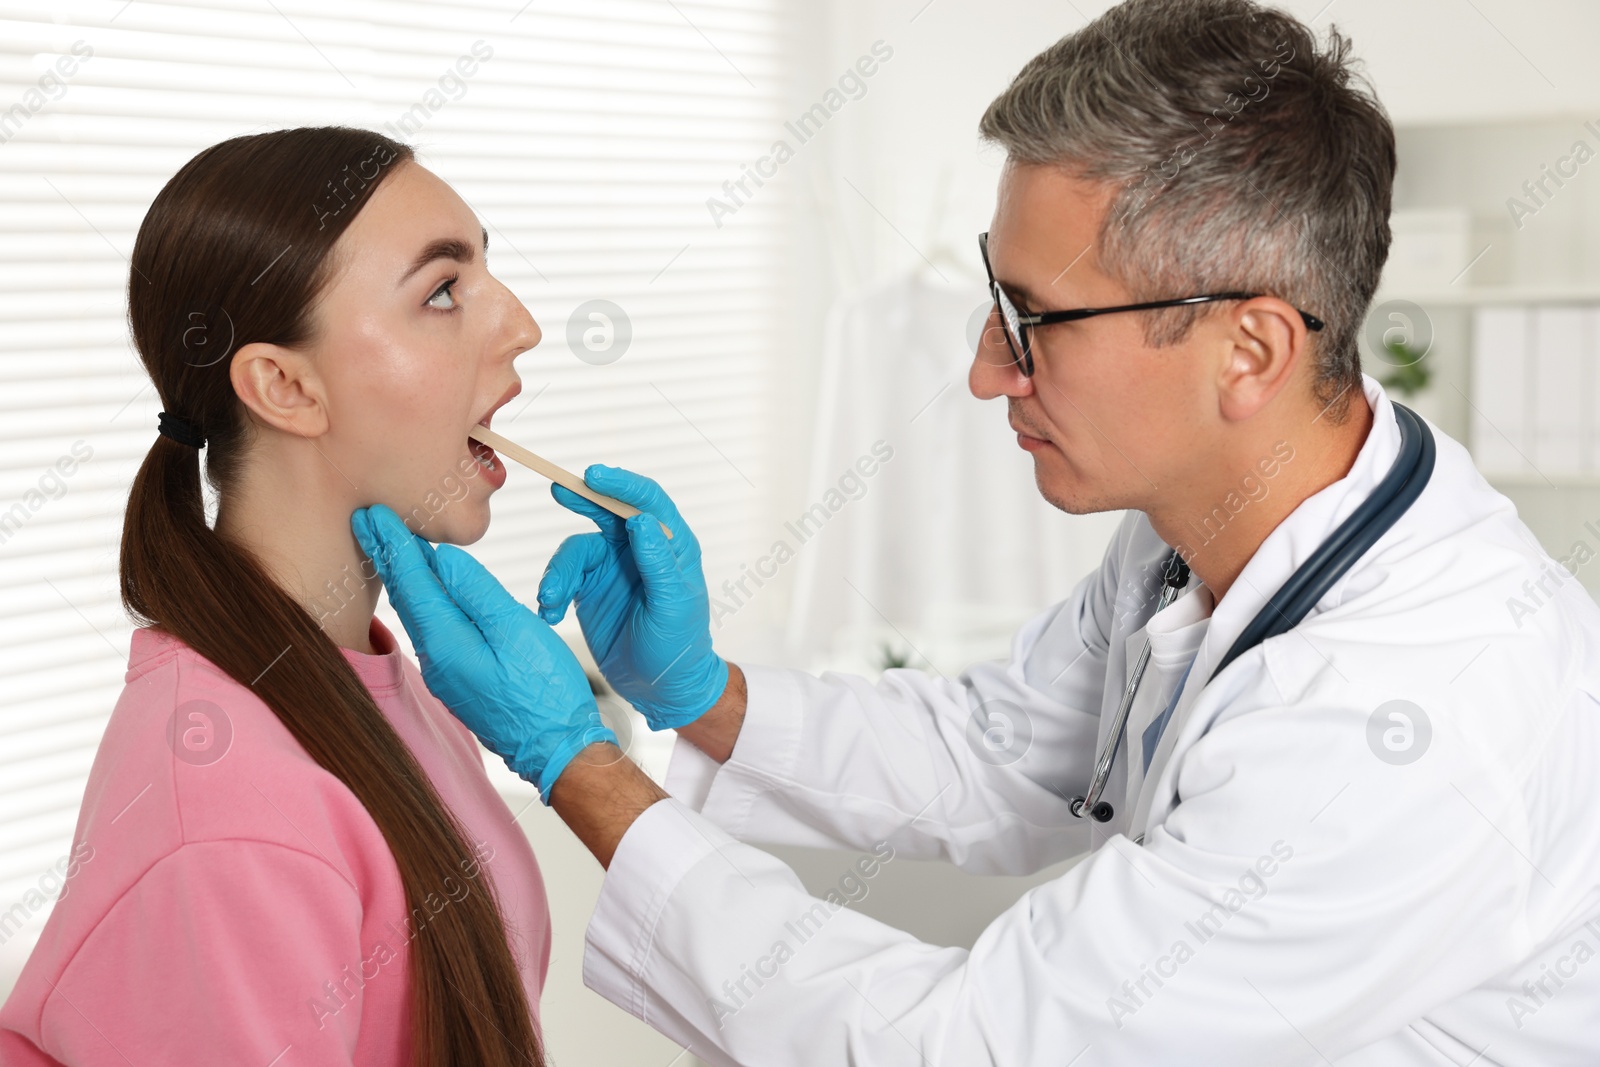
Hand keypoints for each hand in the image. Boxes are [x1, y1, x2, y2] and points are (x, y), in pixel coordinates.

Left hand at [351, 504, 615, 802]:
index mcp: (446, 642)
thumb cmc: (544, 690)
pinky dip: (425, 600)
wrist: (557, 747)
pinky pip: (433, 629)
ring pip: (417, 614)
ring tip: (393, 546)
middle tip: (367, 520)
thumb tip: (443, 559)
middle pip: (406, 597)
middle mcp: (436, 658)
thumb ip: (476, 592)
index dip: (394, 546)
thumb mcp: (515, 631)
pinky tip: (430, 590)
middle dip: (388, 556)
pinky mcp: (459, 679)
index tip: (374, 514)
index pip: (412, 584)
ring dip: (405, 577)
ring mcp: (445, 672)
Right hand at [538, 466, 727, 729]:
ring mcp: (612, 567)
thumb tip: (642, 521)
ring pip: (577, 549)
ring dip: (559, 571)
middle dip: (583, 499)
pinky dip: (552, 590)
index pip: (647, 503)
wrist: (660, 688)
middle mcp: (639, 549)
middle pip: (607, 512)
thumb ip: (658, 564)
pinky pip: (564, 576)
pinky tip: (549, 612)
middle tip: (559, 489)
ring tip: (550, 599)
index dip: (621, 485)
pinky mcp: (589, 588)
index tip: (595, 475)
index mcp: (670, 546)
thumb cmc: (678, 647)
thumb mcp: (673, 607)